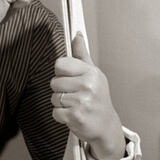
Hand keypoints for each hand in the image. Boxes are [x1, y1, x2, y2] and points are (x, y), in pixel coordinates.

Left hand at [51, 33, 124, 159]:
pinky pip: (55, 112)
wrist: (106, 125)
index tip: (71, 79)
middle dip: (60, 90)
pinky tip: (73, 114)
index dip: (62, 73)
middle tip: (74, 94)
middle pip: (54, 82)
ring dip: (61, 104)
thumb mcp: (93, 73)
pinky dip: (61, 116)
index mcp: (91, 72)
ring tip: (74, 105)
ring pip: (53, 98)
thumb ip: (81, 54)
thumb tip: (77, 34)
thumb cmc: (98, 98)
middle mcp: (88, 86)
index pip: (60, 64)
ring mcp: (81, 102)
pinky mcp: (75, 117)